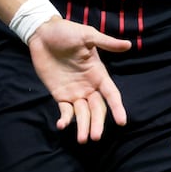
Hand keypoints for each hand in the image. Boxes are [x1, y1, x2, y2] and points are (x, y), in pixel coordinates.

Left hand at [27, 18, 131, 142]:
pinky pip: (65, 110)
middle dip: (97, 123)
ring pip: (82, 114)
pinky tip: (62, 125)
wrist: (42, 33)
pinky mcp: (60, 94)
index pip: (111, 94)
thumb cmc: (67, 32)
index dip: (117, 107)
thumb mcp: (87, 35)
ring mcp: (74, 92)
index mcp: (99, 74)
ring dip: (83, 126)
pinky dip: (65, 119)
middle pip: (97, 109)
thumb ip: (106, 42)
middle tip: (96, 137)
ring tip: (82, 139)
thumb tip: (128, 45)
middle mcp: (89, 86)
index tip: (122, 121)